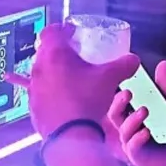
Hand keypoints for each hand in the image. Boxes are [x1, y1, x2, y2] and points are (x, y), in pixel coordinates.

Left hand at [7, 23, 138, 138]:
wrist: (71, 136)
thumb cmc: (87, 101)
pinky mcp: (33, 106)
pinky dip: (49, 92)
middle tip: (74, 55)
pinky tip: (62, 99)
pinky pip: (39, 93)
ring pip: (41, 72)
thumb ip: (124, 65)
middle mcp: (39, 68)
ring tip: (70, 78)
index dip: (61, 30)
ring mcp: (33, 89)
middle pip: (44, 51)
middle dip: (58, 51)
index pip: (50, 31)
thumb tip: (133, 60)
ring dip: (53, 72)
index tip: (71, 33)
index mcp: (54, 54)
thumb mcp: (111, 78)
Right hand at [108, 61, 165, 165]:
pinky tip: (147, 132)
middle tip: (128, 93)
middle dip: (118, 104)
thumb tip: (162, 64)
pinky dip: (137, 138)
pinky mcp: (140, 159)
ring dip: (131, 119)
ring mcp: (133, 145)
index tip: (125, 83)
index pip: (119, 103)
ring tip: (144, 110)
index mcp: (134, 115)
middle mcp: (130, 129)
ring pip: (122, 131)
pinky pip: (132, 148)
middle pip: (114, 115)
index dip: (118, 94)